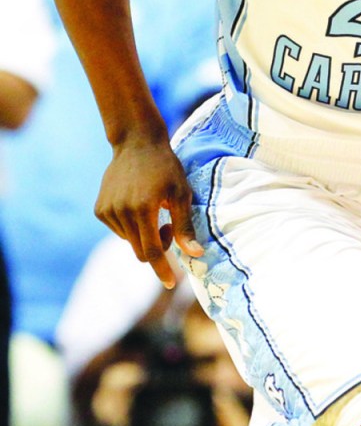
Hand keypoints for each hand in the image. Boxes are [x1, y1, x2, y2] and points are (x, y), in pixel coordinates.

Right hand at [94, 138, 203, 288]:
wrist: (137, 142)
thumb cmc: (166, 166)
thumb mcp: (181, 193)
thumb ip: (185, 226)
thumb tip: (195, 254)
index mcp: (143, 209)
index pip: (152, 251)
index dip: (162, 269)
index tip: (170, 283)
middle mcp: (122, 212)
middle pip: (140, 250)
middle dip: (157, 247)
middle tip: (168, 227)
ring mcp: (107, 211)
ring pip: (129, 241)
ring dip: (143, 235)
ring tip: (153, 210)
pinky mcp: (99, 209)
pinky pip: (118, 230)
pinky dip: (130, 226)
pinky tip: (136, 204)